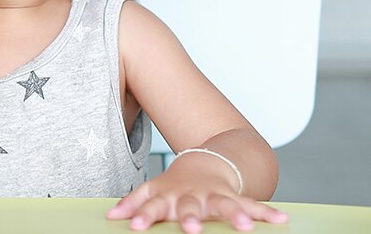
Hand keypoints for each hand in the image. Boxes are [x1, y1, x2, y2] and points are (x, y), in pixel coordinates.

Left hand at [107, 155, 289, 231]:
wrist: (203, 164)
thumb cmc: (174, 186)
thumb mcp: (152, 191)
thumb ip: (133, 203)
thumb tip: (110, 216)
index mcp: (169, 196)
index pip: (153, 206)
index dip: (142, 216)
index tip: (134, 226)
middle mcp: (192, 196)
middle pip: (190, 207)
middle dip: (189, 218)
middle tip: (190, 229)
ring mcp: (215, 196)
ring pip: (225, 205)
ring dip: (235, 216)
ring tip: (246, 227)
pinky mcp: (236, 198)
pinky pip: (254, 205)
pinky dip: (267, 212)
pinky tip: (282, 220)